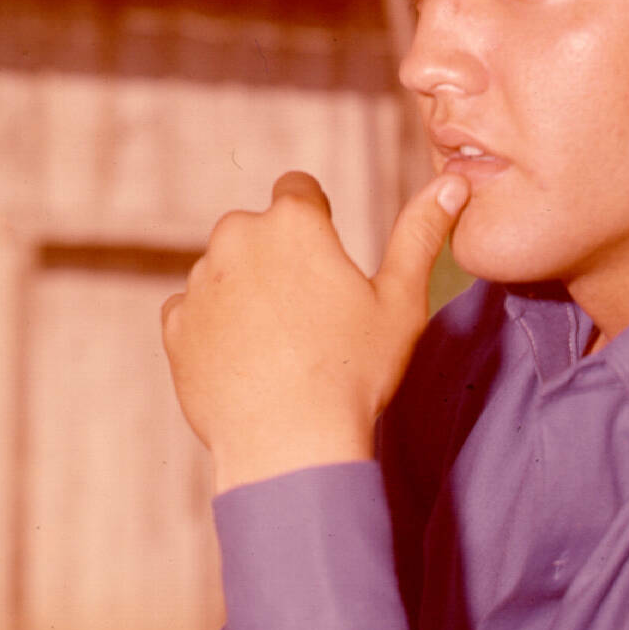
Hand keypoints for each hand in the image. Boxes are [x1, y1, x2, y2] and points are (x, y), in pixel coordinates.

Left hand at [161, 170, 468, 493]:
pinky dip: (217, 329)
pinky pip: (196, 312)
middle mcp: (237, 238)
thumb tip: (453, 184)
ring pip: (227, 271)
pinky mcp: (176, 326)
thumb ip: (422, 234)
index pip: (298, 189)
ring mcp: (200, 282)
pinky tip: (248, 363)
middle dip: (280, 258)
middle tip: (311, 314)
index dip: (317, 221)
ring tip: (282, 346)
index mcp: (293, 222)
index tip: (328, 261)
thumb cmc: (353, 373)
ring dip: (247, 292)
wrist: (288, 445)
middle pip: (259, 231)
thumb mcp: (401, 301)